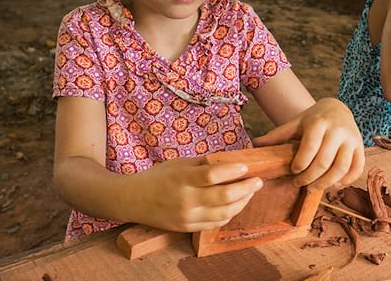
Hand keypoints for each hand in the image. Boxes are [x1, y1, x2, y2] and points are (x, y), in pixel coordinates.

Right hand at [127, 157, 262, 231]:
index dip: (233, 171)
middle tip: (258, 181)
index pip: (212, 175)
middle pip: (223, 197)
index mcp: (182, 179)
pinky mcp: (187, 228)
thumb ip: (203, 164)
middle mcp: (185, 199)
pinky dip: (230, 214)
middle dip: (246, 189)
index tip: (247, 166)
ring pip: (223, 213)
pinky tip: (237, 204)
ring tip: (250, 192)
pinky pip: (215, 223)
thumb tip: (229, 162)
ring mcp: (187, 216)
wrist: (133, 200)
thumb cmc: (157, 177)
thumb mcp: (179, 163)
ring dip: (242, 202)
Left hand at [253, 97, 364, 190]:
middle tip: (299, 184)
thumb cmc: (312, 119)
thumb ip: (277, 135)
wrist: (337, 109)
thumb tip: (254, 145)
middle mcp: (337, 130)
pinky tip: (333, 185)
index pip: (309, 148)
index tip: (292, 172)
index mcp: (319, 123)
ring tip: (313, 188)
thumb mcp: (295, 123)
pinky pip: (356, 169)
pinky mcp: (361, 147)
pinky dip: (345, 181)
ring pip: (341, 168)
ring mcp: (351, 139)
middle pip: (324, 162)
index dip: (300, 165)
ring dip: (326, 183)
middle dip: (310, 178)